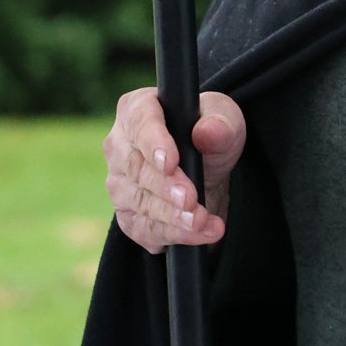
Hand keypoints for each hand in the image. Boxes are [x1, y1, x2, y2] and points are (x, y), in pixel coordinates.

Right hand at [103, 86, 244, 254]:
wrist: (210, 170)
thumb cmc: (211, 134)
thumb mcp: (225, 119)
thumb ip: (219, 123)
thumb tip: (206, 132)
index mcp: (137, 110)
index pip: (140, 124)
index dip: (154, 143)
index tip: (171, 162)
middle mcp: (120, 147)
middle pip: (137, 169)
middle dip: (167, 188)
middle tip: (192, 199)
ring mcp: (120, 184)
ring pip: (141, 204)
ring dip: (173, 217)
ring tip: (204, 221)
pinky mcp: (128, 215)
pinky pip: (145, 230)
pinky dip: (175, 235)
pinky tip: (201, 234)